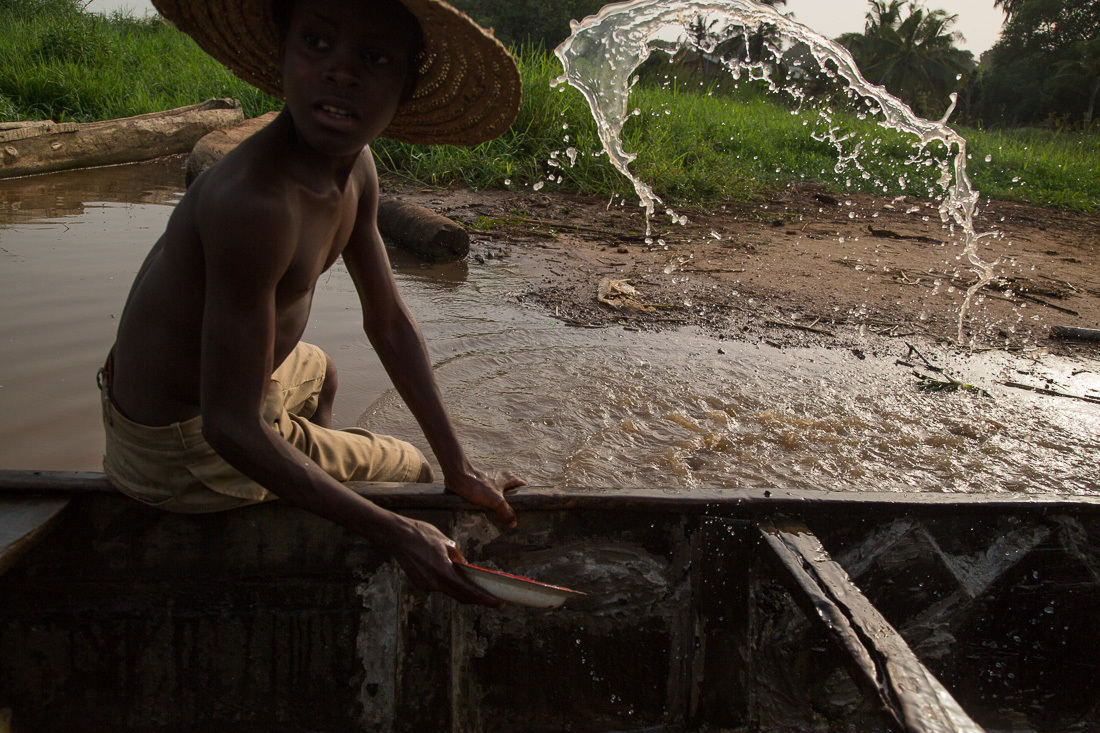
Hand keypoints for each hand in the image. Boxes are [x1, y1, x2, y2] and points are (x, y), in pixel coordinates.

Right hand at [386, 516, 504, 606]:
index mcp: (444, 572)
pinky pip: (438, 586)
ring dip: (461, 589)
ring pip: (449, 591)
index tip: (498, 603)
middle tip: (491, 597)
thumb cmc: (422, 535)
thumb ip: (457, 557)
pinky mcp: (419, 584)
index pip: (469, 591)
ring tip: (473, 583)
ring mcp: (426, 585)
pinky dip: (447, 583)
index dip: (485, 599)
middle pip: (461, 596)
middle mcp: (435, 583)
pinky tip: (449, 573)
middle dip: (477, 598)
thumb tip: (465, 566)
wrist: (397, 536)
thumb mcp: (446, 542)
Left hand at [445, 466, 524, 527]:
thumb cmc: (479, 486)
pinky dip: (489, 500)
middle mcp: (500, 476)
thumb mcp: (496, 501)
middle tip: (511, 514)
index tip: (525, 507)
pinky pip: (488, 493)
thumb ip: (507, 512)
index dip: (525, 495)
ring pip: (498, 491)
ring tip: (499, 514)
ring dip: (499, 501)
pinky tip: (486, 509)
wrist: (458, 477)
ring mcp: (489, 479)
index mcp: (508, 477)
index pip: (522, 485)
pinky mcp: (479, 483)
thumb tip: (514, 523)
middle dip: (511, 501)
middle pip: (510, 489)